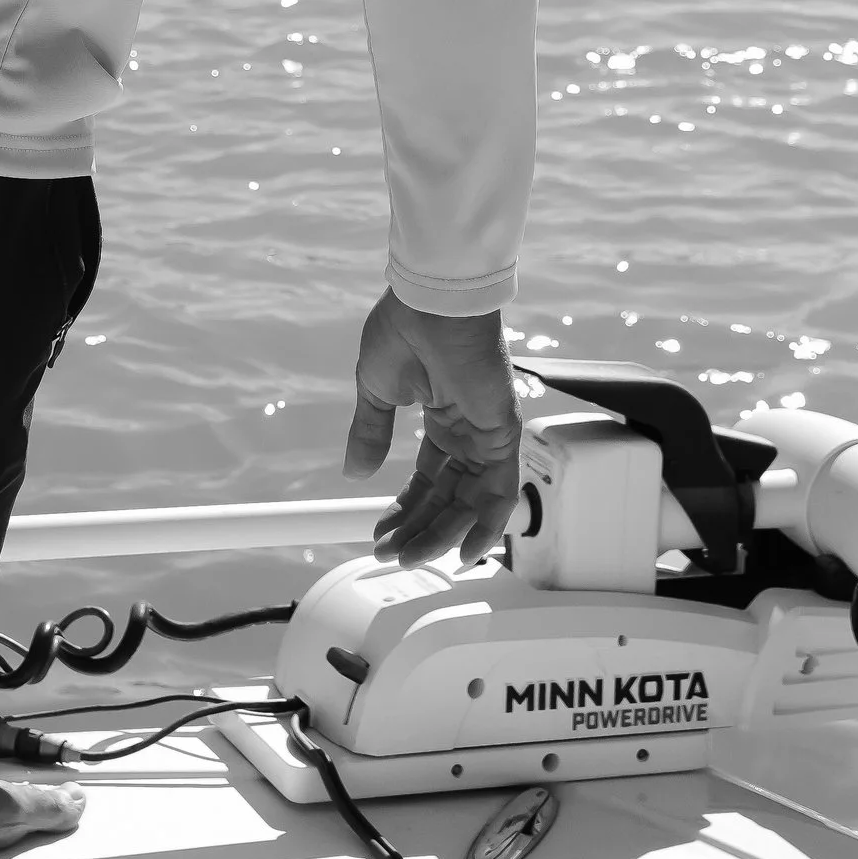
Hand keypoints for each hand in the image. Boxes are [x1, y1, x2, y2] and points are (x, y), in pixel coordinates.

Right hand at [341, 291, 520, 566]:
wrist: (429, 302)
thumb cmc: (404, 330)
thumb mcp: (376, 390)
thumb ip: (370, 433)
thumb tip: (354, 472)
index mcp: (442, 417)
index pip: (428, 477)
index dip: (406, 508)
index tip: (382, 533)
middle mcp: (468, 430)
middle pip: (448, 496)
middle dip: (418, 528)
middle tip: (391, 553)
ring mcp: (488, 434)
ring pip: (470, 501)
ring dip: (441, 533)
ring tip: (410, 556)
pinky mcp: (502, 434)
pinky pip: (500, 491)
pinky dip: (487, 525)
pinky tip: (464, 551)